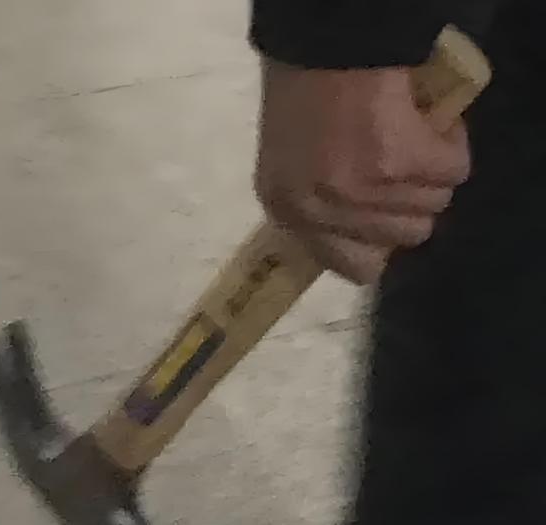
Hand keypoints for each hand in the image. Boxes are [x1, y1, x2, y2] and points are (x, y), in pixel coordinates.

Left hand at [254, 60, 470, 283]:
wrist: (322, 37)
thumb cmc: (302, 91)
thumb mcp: (291, 162)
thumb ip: (322, 205)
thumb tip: (370, 235)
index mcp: (289, 213)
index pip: (354, 267)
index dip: (380, 243)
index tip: (385, 216)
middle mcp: (321, 212)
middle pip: (405, 237)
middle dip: (412, 199)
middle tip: (398, 161)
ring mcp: (360, 191)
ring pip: (434, 205)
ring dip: (431, 170)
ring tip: (407, 133)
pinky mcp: (400, 161)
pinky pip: (454, 171)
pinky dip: (451, 143)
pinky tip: (426, 121)